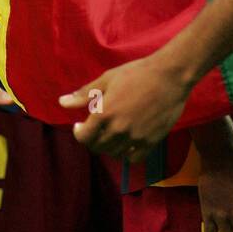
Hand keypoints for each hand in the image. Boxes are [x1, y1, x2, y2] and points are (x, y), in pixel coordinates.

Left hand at [60, 53, 190, 157]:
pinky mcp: (151, 141)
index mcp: (105, 113)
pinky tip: (127, 142)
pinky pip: (133, 158)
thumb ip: (84, 94)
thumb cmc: (137, 73)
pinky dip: (127, 154)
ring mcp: (136, 138)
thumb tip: (61, 103)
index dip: (79, 133)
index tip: (80, 126)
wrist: (171, 76)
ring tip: (111, 135)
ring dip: (108, 146)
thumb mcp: (107, 79)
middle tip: (96, 130)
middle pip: (97, 147)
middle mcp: (118, 129)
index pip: (83, 137)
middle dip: (92, 139)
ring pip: (114, 154)